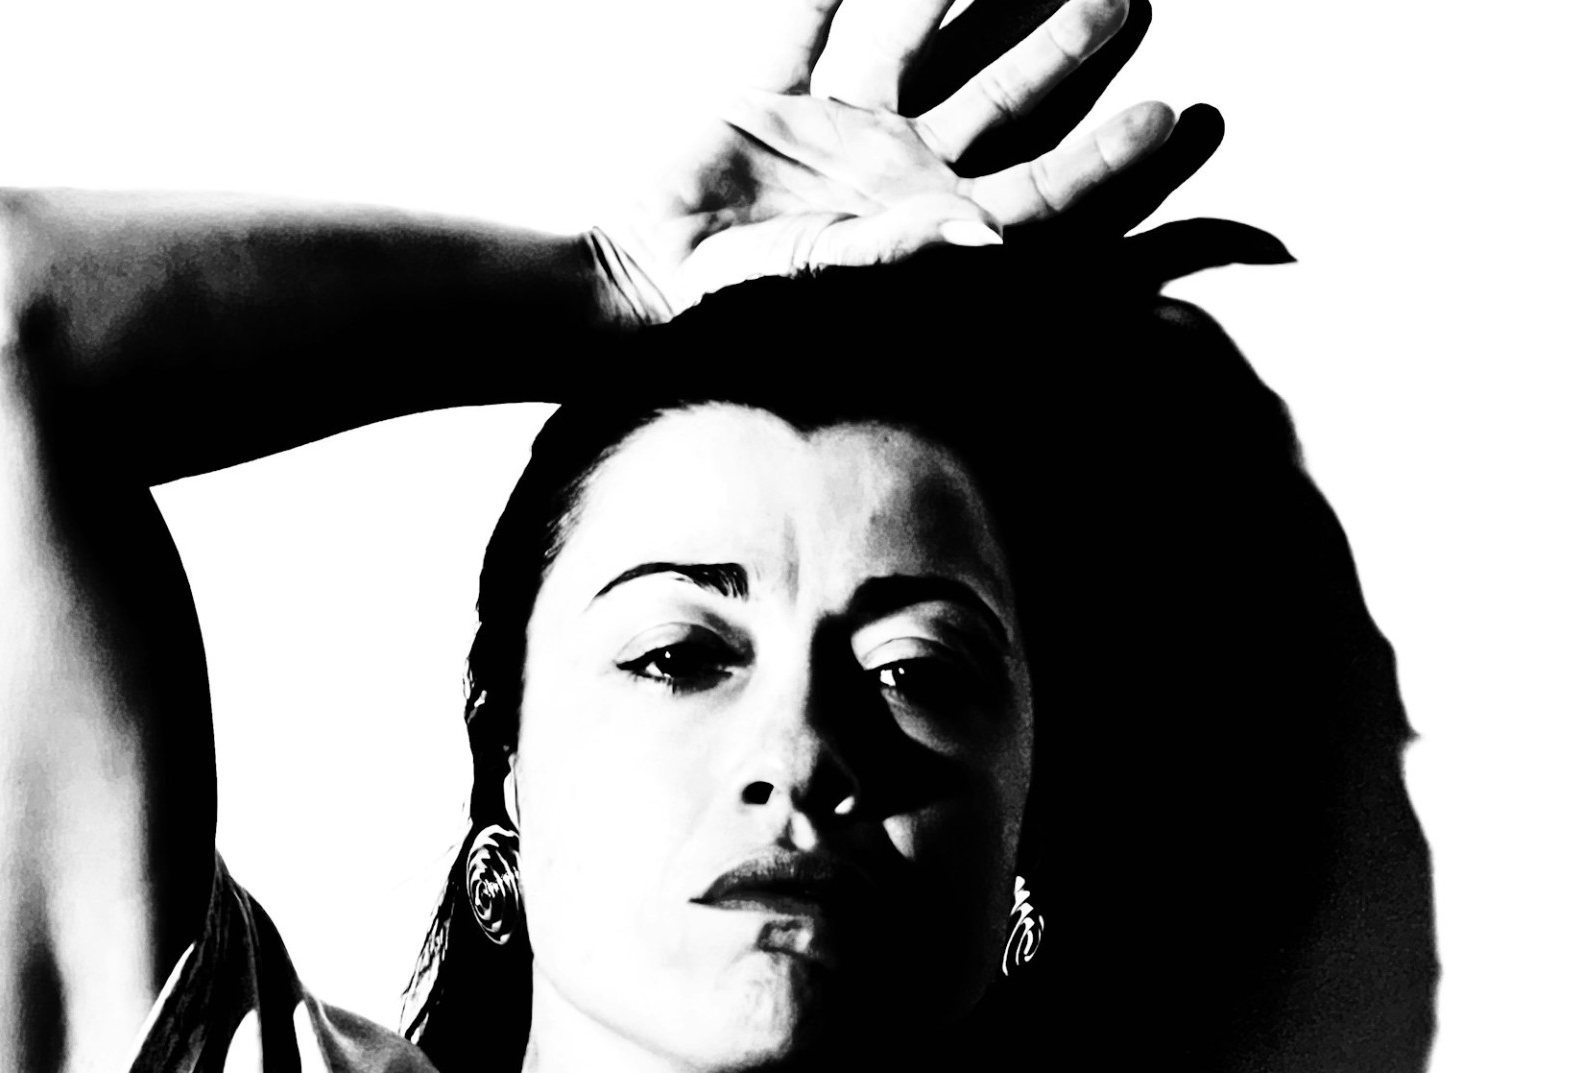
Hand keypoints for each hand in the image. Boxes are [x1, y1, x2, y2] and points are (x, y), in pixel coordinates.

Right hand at [602, 0, 1184, 320]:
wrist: (637, 292)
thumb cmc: (735, 307)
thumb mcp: (823, 280)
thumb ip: (902, 253)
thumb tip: (989, 238)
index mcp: (924, 230)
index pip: (1032, 189)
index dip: (1101, 158)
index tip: (1168, 116)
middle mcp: (894, 177)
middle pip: (997, 104)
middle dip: (1059, 53)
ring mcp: (835, 137)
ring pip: (916, 51)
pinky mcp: (769, 104)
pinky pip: (804, 33)